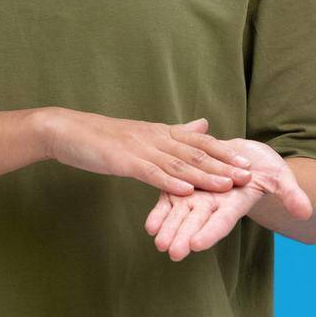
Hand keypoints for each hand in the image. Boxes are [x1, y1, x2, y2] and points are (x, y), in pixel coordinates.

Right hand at [37, 109, 254, 196]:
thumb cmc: (103, 136)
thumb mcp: (144, 132)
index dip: (224, 151)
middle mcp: (155, 137)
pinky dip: (170, 182)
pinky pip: (151, 172)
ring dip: (204, 175)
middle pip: (195, 152)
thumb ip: (175, 132)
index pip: (199, 141)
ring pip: (178, 163)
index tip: (248, 161)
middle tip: (248, 174)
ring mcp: (139, 148)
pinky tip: (186, 190)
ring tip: (226, 184)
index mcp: (160, 132)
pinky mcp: (123, 160)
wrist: (67, 131)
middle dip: (223, 164)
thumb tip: (204, 125)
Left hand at [144, 138, 311, 259]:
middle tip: (172, 252)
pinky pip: (170, 199)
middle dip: (184, 236)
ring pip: (180, 214)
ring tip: (157, 243)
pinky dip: (160, 212)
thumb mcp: (281, 178)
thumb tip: (306, 212)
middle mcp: (214, 204)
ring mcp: (198, 196)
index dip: (210, 231)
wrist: (246, 157)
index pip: (222, 220)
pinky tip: (149, 226)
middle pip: (197, 221)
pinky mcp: (185, 185)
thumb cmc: (267, 170)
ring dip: (168, 228)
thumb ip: (291, 194)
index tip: (197, 244)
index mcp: (235, 202)